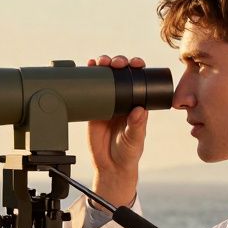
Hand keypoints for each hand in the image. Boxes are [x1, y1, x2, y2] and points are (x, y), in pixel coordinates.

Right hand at [85, 55, 147, 206]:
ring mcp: (107, 102)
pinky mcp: (93, 109)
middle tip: (115, 62)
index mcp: (136, 103)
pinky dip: (88, 78)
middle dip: (117, 62)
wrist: (109, 166)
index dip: (137, 67)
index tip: (135, 63)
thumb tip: (140, 110)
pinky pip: (90, 90)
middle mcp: (122, 99)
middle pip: (120, 73)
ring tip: (100, 62)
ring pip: (105, 78)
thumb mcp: (135, 139)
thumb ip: (137, 126)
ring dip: (102, 66)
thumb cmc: (128, 153)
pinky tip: (87, 68)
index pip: (138, 79)